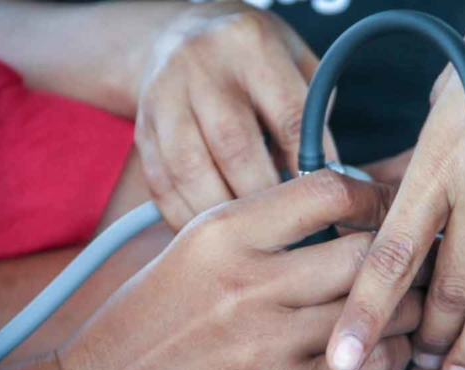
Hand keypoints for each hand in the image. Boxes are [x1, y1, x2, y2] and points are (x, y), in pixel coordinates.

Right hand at [58, 171, 422, 369]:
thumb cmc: (144, 323)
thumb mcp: (190, 252)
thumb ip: (258, 229)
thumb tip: (331, 214)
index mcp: (222, 234)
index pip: (328, 191)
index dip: (371, 196)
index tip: (381, 209)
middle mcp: (250, 285)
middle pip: (367, 253)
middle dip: (396, 257)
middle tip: (401, 263)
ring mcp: (269, 346)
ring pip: (381, 314)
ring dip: (397, 309)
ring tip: (389, 309)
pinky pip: (370, 368)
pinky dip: (386, 355)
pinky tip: (370, 350)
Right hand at [135, 1, 337, 229]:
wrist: (181, 37)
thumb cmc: (251, 58)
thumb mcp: (293, 60)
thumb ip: (313, 113)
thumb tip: (322, 180)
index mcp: (250, 44)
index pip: (288, 116)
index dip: (308, 168)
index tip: (321, 204)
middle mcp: (200, 67)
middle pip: (234, 146)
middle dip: (263, 198)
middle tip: (285, 230)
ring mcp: (163, 98)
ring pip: (190, 170)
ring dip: (222, 213)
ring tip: (247, 237)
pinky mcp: (142, 130)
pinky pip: (161, 185)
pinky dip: (186, 217)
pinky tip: (210, 232)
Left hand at [326, 0, 464, 369]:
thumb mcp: (444, 102)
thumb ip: (426, 157)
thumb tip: (403, 193)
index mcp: (436, 165)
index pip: (389, 257)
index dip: (364, 314)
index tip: (344, 357)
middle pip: (444, 290)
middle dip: (428, 337)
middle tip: (420, 361)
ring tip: (459, 369)